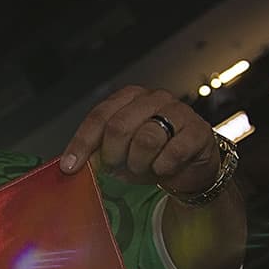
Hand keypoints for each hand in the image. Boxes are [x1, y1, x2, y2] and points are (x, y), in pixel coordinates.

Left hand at [60, 85, 218, 195]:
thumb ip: (97, 153)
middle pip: (119, 127)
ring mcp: (178, 111)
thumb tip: (70, 166)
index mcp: (128, 98)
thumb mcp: (120, 152)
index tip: (70, 167)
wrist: (189, 167)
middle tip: (116, 169)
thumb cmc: (150, 156)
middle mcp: (153, 98)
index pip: (98, 117)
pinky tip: (163, 169)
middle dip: (113, 156)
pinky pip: (173, 151)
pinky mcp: (198, 130)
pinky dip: (163, 167)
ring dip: (139, 163)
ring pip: (146, 139)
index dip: (82, 143)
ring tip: (143, 169)